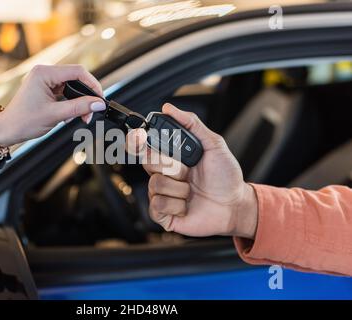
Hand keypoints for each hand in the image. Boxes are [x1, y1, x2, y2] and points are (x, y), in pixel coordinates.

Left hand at [0, 64, 105, 146]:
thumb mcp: (56, 115)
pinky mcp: (46, 89)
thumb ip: (79, 107)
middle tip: (90, 113)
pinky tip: (69, 116)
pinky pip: (65, 93)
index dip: (92, 84)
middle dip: (86, 97)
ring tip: (79, 117)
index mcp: (44, 73)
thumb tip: (98, 104)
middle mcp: (45, 73)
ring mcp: (45, 81)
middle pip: (76, 79)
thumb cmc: (23, 121)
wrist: (7, 130)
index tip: (100, 99)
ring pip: (72, 87)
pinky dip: (71, 105)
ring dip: (79, 103)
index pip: (77, 72)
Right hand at [127, 103, 257, 238]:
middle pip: (148, 163)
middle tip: (188, 171)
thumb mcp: (214, 144)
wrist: (235, 206)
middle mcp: (164, 174)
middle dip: (171, 166)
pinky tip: (186, 205)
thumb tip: (169, 108)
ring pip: (155, 185)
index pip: (145, 146)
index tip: (138, 136)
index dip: (137, 141)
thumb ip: (192, 124)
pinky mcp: (163, 214)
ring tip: (192, 191)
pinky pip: (157, 205)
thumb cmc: (226, 177)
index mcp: (171, 157)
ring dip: (179, 188)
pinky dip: (176, 205)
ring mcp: (163, 194)